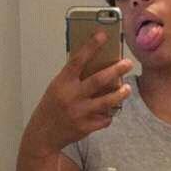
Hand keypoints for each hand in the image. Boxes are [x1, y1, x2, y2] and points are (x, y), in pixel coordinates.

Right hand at [25, 31, 132, 155]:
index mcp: (61, 83)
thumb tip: (97, 65)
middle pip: (99, 80)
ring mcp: (79, 113)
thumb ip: (73, 79)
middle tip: (128, 63)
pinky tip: (109, 111)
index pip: (77, 60)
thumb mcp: (56, 88)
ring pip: (107, 101)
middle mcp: (71, 96)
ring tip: (127, 88)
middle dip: (116, 70)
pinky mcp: (85, 127)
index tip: (103, 35)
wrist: (43, 135)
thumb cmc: (51, 108)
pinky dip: (109, 114)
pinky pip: (105, 119)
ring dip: (120, 93)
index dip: (91, 46)